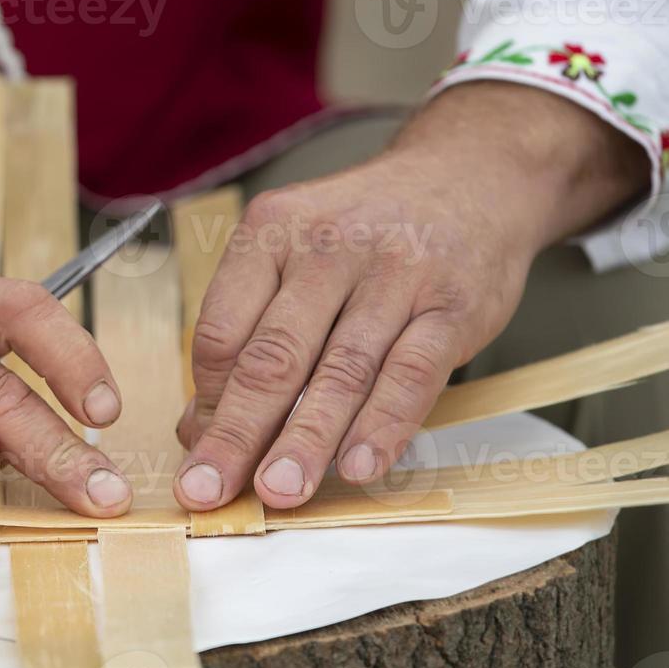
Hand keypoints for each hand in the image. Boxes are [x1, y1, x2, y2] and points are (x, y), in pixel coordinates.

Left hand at [174, 82, 645, 509]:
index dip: (208, 400)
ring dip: (306, 440)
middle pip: (271, 356)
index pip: (222, 330)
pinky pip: (412, 372)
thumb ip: (249, 335)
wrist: (470, 175)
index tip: (200, 452)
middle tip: (208, 490)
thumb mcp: (294, 257)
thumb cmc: (364, 233)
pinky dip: (384, 425)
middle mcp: (326, 247)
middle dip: (236, 434)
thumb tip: (197, 426)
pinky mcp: (453, 303)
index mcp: (270, 232)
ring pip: (340, 370)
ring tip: (279, 493)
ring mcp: (394, 273)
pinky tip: (359, 467)